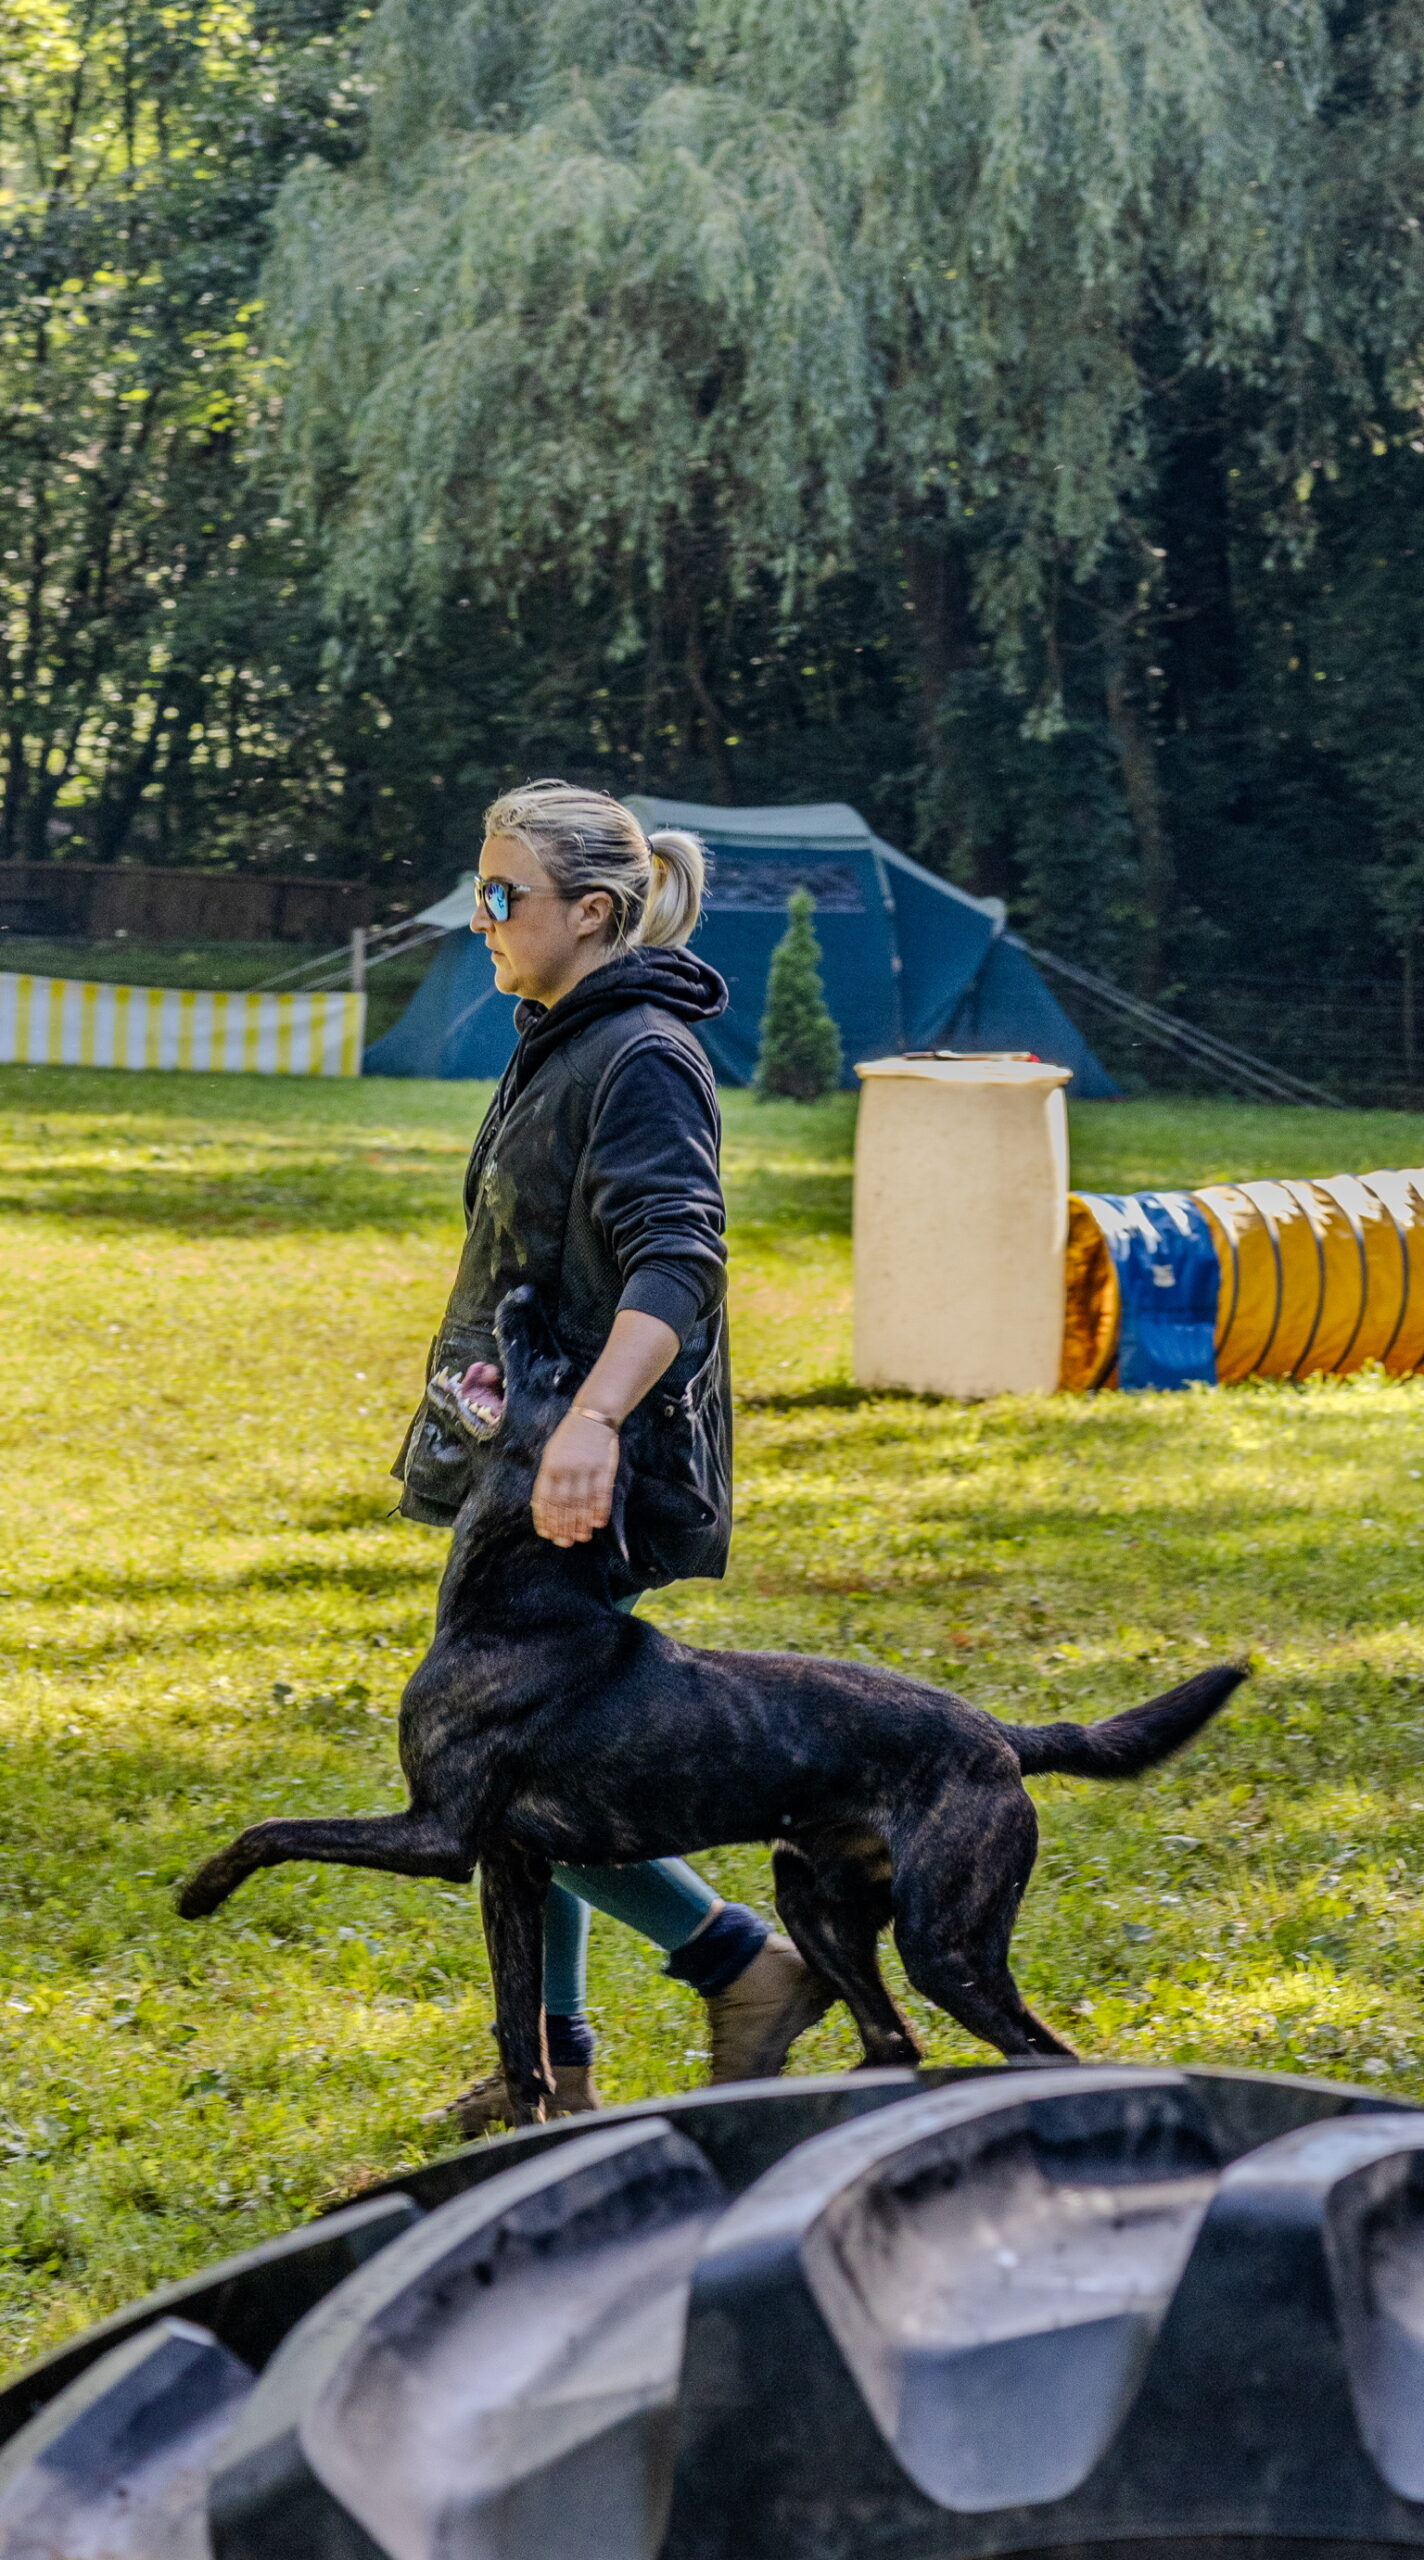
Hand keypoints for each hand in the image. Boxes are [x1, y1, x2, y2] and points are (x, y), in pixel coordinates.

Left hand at [531, 1408, 619, 1545]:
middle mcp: (567, 1469)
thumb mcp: (552, 1453)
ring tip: (581, 1538)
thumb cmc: (569, 1437)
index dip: (545, 1518)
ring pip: (582, 1502)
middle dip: (563, 1526)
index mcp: (550, 1466)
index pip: (544, 1498)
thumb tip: (543, 1506)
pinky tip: (597, 1523)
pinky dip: (600, 1510)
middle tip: (565, 1542)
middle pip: (563, 1504)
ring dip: (581, 1523)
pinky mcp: (604, 1468)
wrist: (593, 1416)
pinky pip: (602, 1494)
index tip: (547, 1534)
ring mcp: (587, 1468)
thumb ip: (548, 1478)